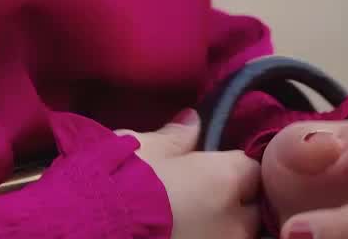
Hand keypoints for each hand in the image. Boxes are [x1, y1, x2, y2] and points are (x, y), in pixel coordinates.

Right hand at [116, 110, 261, 238]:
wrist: (95, 226)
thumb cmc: (122, 181)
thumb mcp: (145, 147)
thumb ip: (177, 136)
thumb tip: (194, 121)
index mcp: (225, 180)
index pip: (251, 168)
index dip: (234, 165)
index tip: (214, 165)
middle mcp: (235, 222)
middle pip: (252, 210)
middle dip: (235, 202)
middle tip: (203, 195)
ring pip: (235, 235)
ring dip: (221, 227)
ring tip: (190, 219)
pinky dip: (204, 238)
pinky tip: (182, 233)